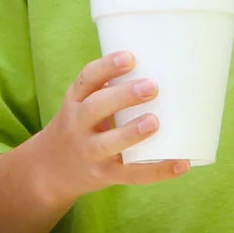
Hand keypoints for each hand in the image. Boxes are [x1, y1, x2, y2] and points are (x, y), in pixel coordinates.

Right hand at [24, 51, 189, 208]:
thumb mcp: (82, 104)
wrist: (51, 170)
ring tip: (155, 122)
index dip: (107, 67)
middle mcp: (78, 125)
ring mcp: (90, 152)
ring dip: (132, 133)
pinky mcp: (104, 175)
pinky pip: (132, 175)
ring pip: (108, 143)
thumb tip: (165, 68)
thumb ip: (112, 89)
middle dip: (122, 96)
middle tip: (152, 86)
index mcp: (75, 100)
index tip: (130, 57)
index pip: (86, 79)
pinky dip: (158, 171)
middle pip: (95, 108)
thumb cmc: (81, 126)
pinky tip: (182, 163)